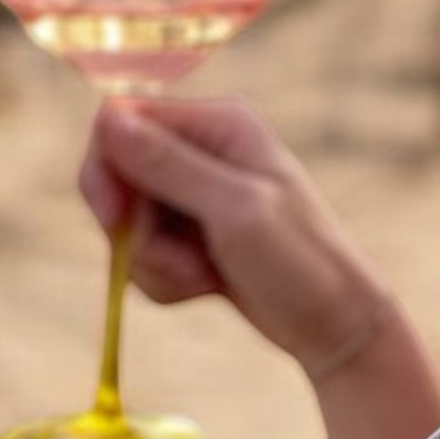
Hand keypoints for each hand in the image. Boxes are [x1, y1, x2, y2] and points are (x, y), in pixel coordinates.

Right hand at [79, 96, 397, 382]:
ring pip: (129, 225)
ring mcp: (197, 192)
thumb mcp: (232, 210)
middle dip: (138, 232)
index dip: (106, 171)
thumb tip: (106, 114)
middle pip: (117, 178)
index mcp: (218, 123)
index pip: (122, 121)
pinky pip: (144, 254)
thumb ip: (168, 165)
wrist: (333, 323)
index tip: (114, 219)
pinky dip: (166, 278)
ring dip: (157, 263)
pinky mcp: (192, 233)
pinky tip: (208, 286)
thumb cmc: (298, 260)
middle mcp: (204, 148)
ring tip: (207, 277)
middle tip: (180, 264)